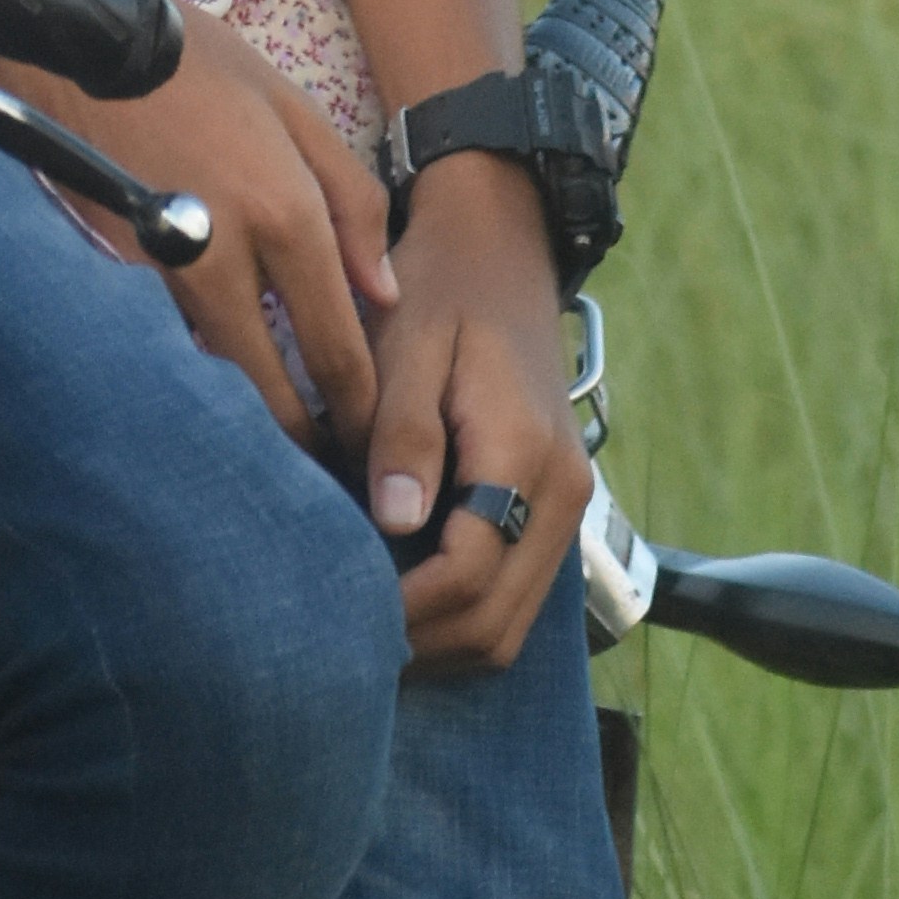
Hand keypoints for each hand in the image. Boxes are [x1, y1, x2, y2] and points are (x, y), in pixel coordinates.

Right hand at [0, 1, 394, 446]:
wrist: (83, 36)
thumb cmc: (198, 62)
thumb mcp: (296, 108)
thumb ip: (352, 202)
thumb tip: (384, 294)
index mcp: (287, 211)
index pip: (334, 343)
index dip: (354, 409)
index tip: (365, 447)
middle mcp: (228, 252)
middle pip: (269, 382)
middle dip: (298, 437)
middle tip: (321, 476)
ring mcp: (161, 267)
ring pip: (212, 368)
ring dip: (243, 412)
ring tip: (272, 450)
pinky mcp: (111, 268)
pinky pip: (163, 335)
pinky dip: (189, 365)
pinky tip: (205, 387)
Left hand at [365, 153, 593, 669]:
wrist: (499, 254)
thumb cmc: (440, 294)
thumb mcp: (409, 347)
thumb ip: (404, 433)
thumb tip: (394, 523)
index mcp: (522, 452)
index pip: (467, 573)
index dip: (400, 610)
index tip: (331, 614)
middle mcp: (562, 492)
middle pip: (495, 622)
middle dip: (418, 644)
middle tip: (337, 641)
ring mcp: (567, 505)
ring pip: (509, 624)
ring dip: (440, 639)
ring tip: (364, 625)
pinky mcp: (554, 509)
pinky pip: (515, 595)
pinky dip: (462, 614)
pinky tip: (401, 597)